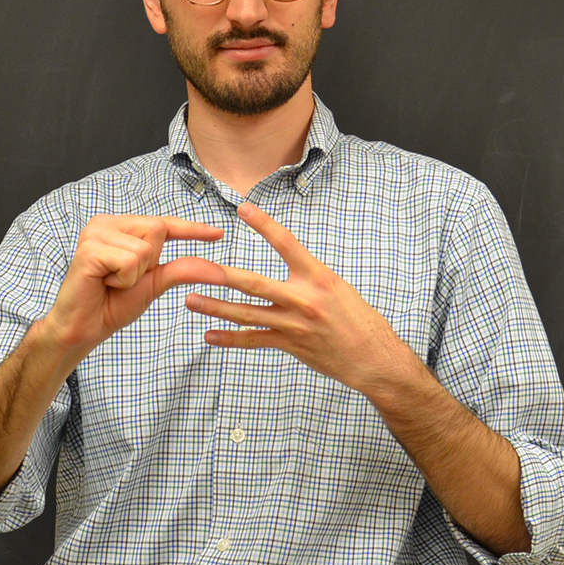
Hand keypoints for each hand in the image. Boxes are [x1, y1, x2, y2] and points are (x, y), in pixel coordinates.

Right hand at [44, 212, 222, 363]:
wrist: (81, 329)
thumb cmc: (112, 305)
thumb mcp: (152, 284)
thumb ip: (180, 270)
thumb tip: (217, 269)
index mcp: (121, 226)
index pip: (163, 223)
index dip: (191, 229)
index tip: (219, 234)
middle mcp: (107, 222)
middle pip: (157, 230)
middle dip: (149, 263)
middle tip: (122, 279)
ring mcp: (96, 232)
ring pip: (145, 249)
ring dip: (134, 276)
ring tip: (110, 283)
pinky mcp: (89, 248)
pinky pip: (129, 262)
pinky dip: (122, 280)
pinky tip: (102, 284)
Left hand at [184, 201, 400, 393]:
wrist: (372, 356)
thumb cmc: (355, 316)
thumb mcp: (335, 285)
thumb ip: (307, 274)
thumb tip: (286, 261)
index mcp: (317, 276)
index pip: (287, 242)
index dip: (265, 224)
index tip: (243, 208)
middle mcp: (303, 299)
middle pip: (256, 284)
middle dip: (223, 276)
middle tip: (196, 269)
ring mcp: (294, 325)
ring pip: (248, 314)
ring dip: (217, 308)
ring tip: (191, 301)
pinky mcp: (290, 345)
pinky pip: (255, 340)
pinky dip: (231, 338)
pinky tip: (210, 335)